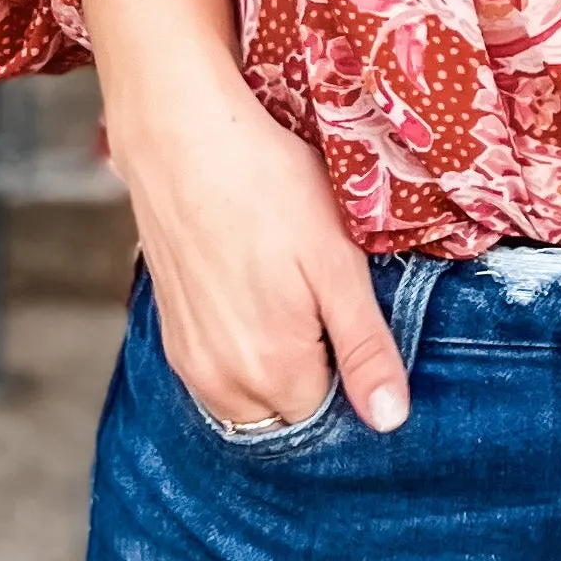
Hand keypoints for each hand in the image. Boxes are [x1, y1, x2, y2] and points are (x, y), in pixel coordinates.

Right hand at [79, 0, 408, 435]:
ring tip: (287, 292)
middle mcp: (221, 382)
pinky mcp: (170, 331)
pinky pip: (216, 372)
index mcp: (272, 371)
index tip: (350, 315)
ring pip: (249, 398)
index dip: (349, 369)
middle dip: (313, 373)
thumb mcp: (338, 262)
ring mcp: (188, 359)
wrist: (182, 137)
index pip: (329, 413)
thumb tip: (391, 422)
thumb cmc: (268, 187)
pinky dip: (241, 350)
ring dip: (275, 365)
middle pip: (287, 412)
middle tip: (320, 297)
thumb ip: (364, 348)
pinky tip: (253, 291)